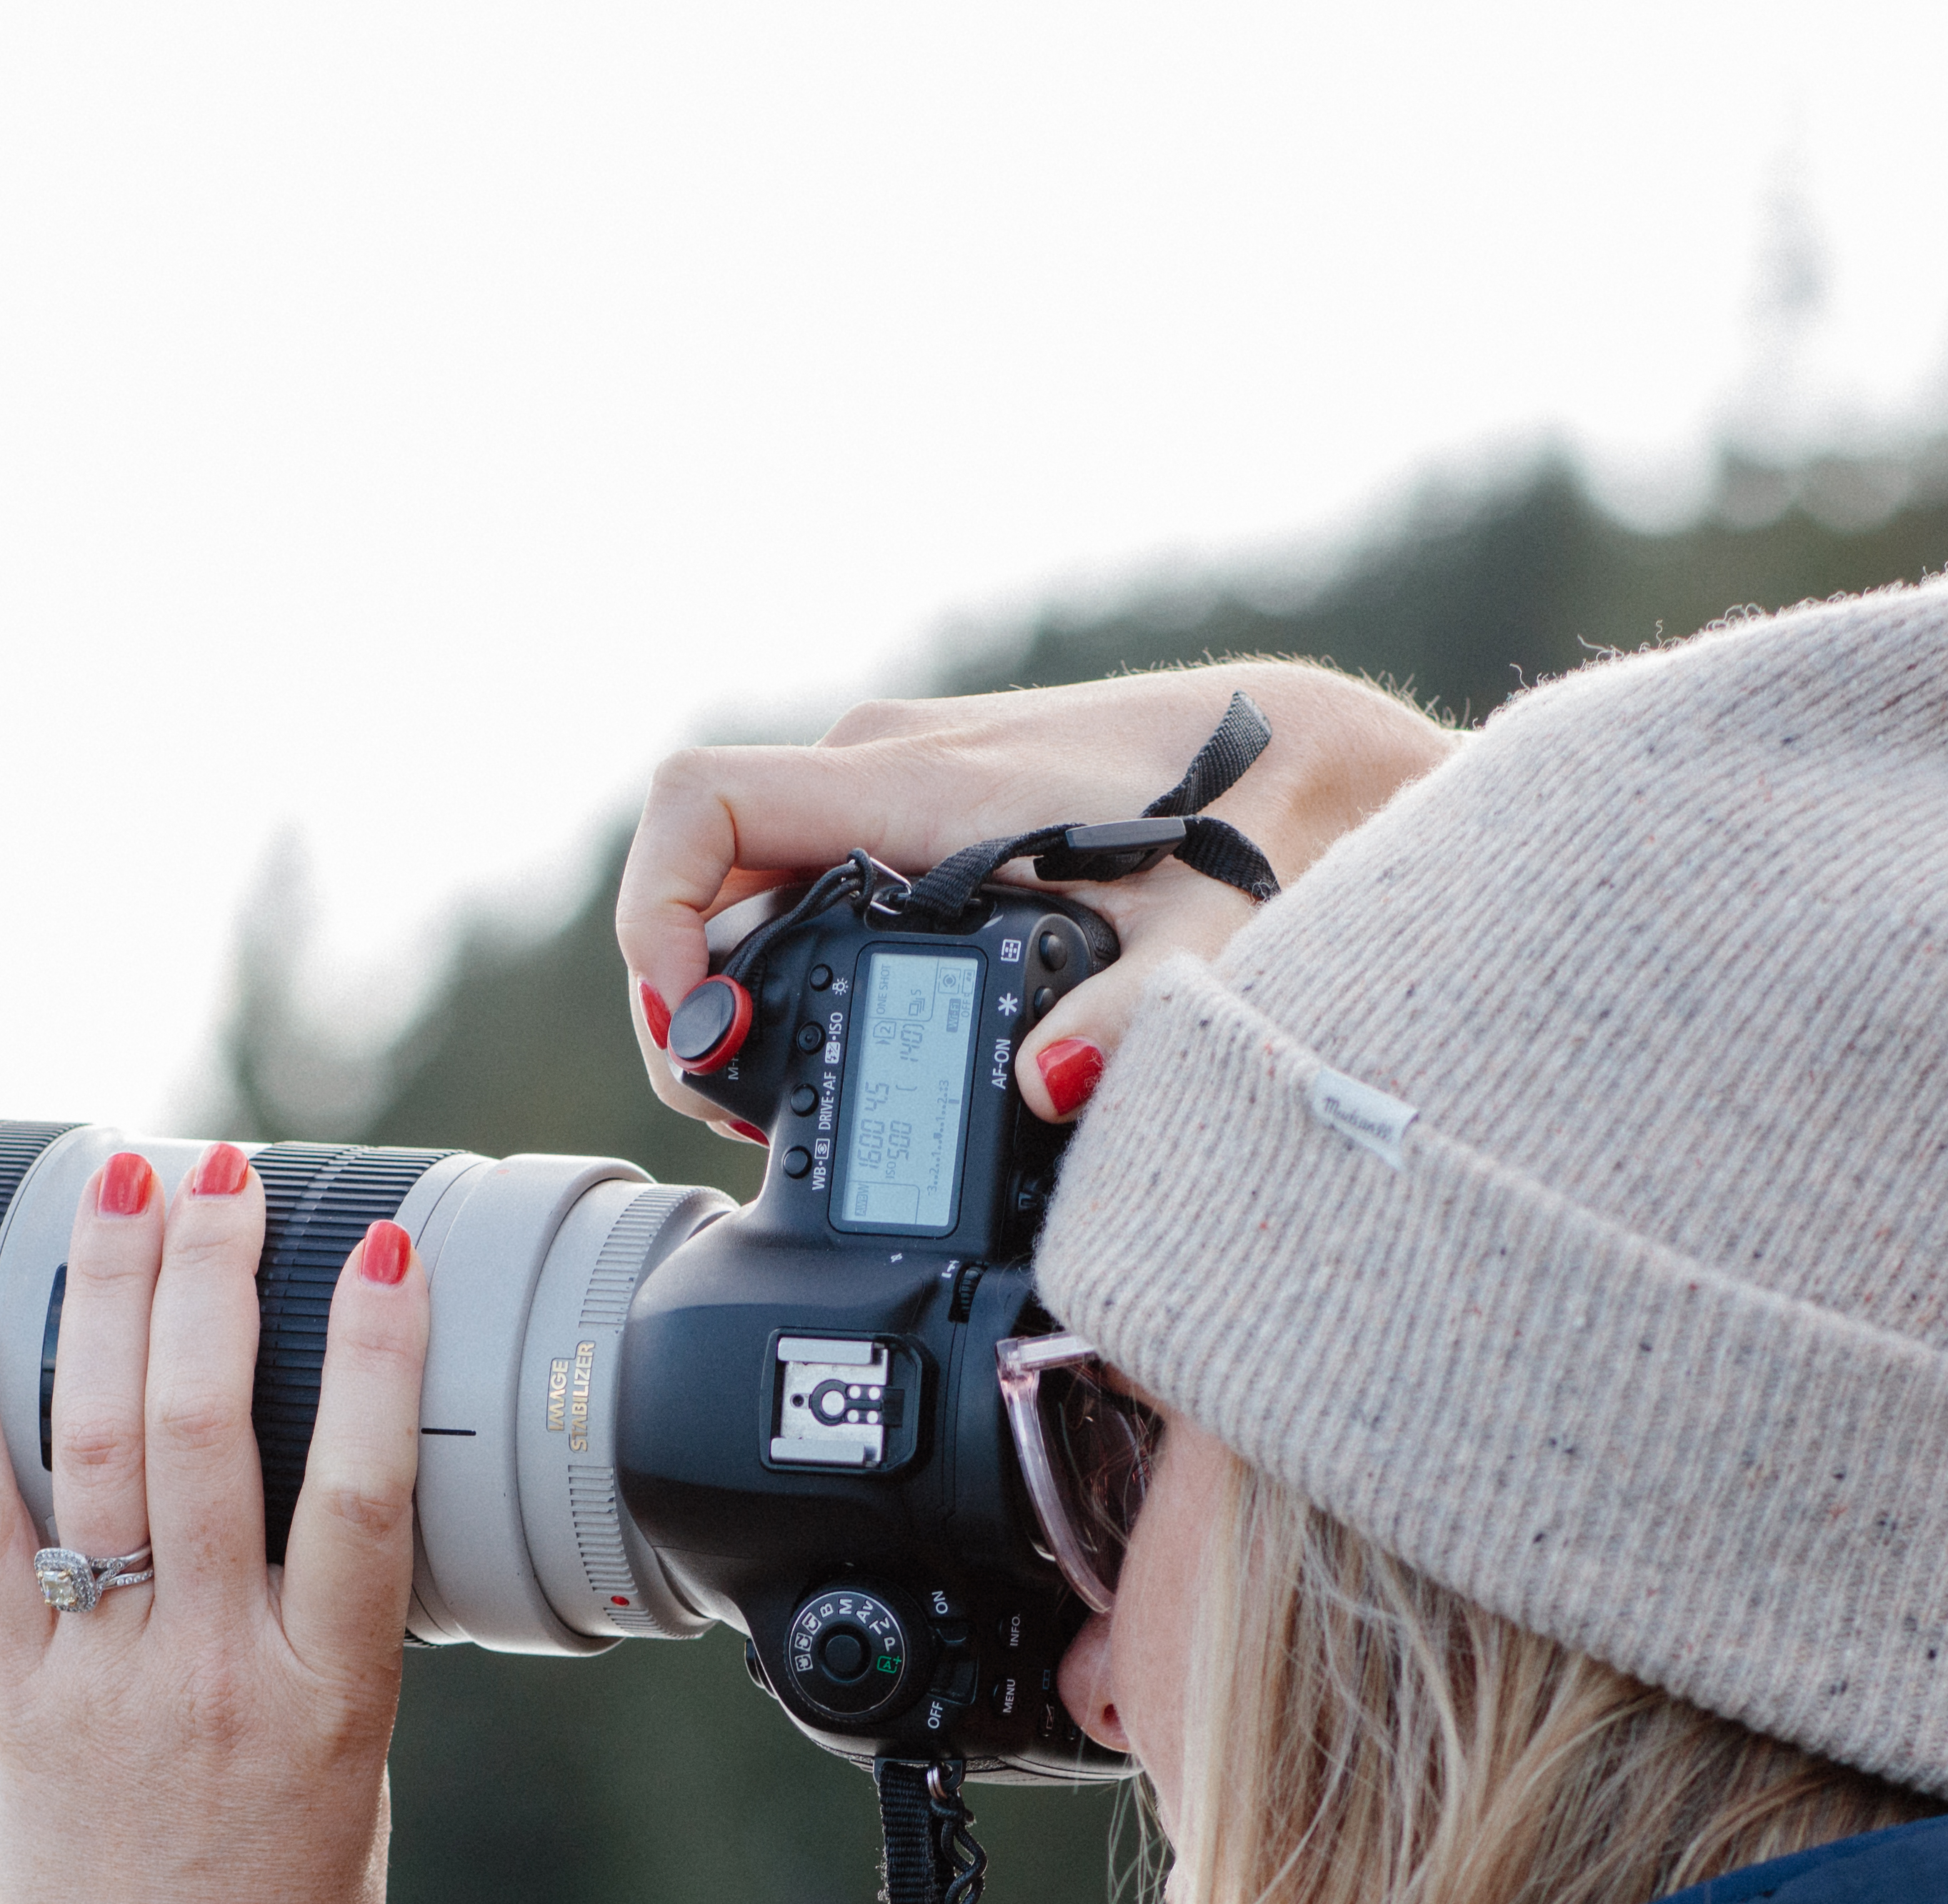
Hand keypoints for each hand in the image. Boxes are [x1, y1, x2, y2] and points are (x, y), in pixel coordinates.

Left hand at [0, 1140, 428, 1903]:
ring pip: (96, 1460)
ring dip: (104, 1305)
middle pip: (205, 1440)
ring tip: (117, 1183)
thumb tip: (338, 1522)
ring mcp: (104, 1683)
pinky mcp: (13, 1700)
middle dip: (208, 1282)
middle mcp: (214, 1675)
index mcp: (332, 1701)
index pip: (360, 1496)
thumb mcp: (366, 1788)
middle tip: (213, 1167)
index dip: (371, 1359)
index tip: (377, 1243)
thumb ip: (343, 1654)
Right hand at [617, 662, 1456, 1143]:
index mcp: (912, 781)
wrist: (1295, 747)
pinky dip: (793, 960)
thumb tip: (1046, 1089)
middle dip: (689, 992)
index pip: (702, 804)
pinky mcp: (924, 811)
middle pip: (708, 867)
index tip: (691, 1021)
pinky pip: (810, 879)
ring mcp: (898, 783)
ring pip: (755, 881)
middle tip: (734, 1112)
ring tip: (778, 1101)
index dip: (652, 909)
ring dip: (737, 985)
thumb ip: (1126, 1017)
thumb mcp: (1197, 930)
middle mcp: (882, 766)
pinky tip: (839, 1040)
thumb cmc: (1245, 819)